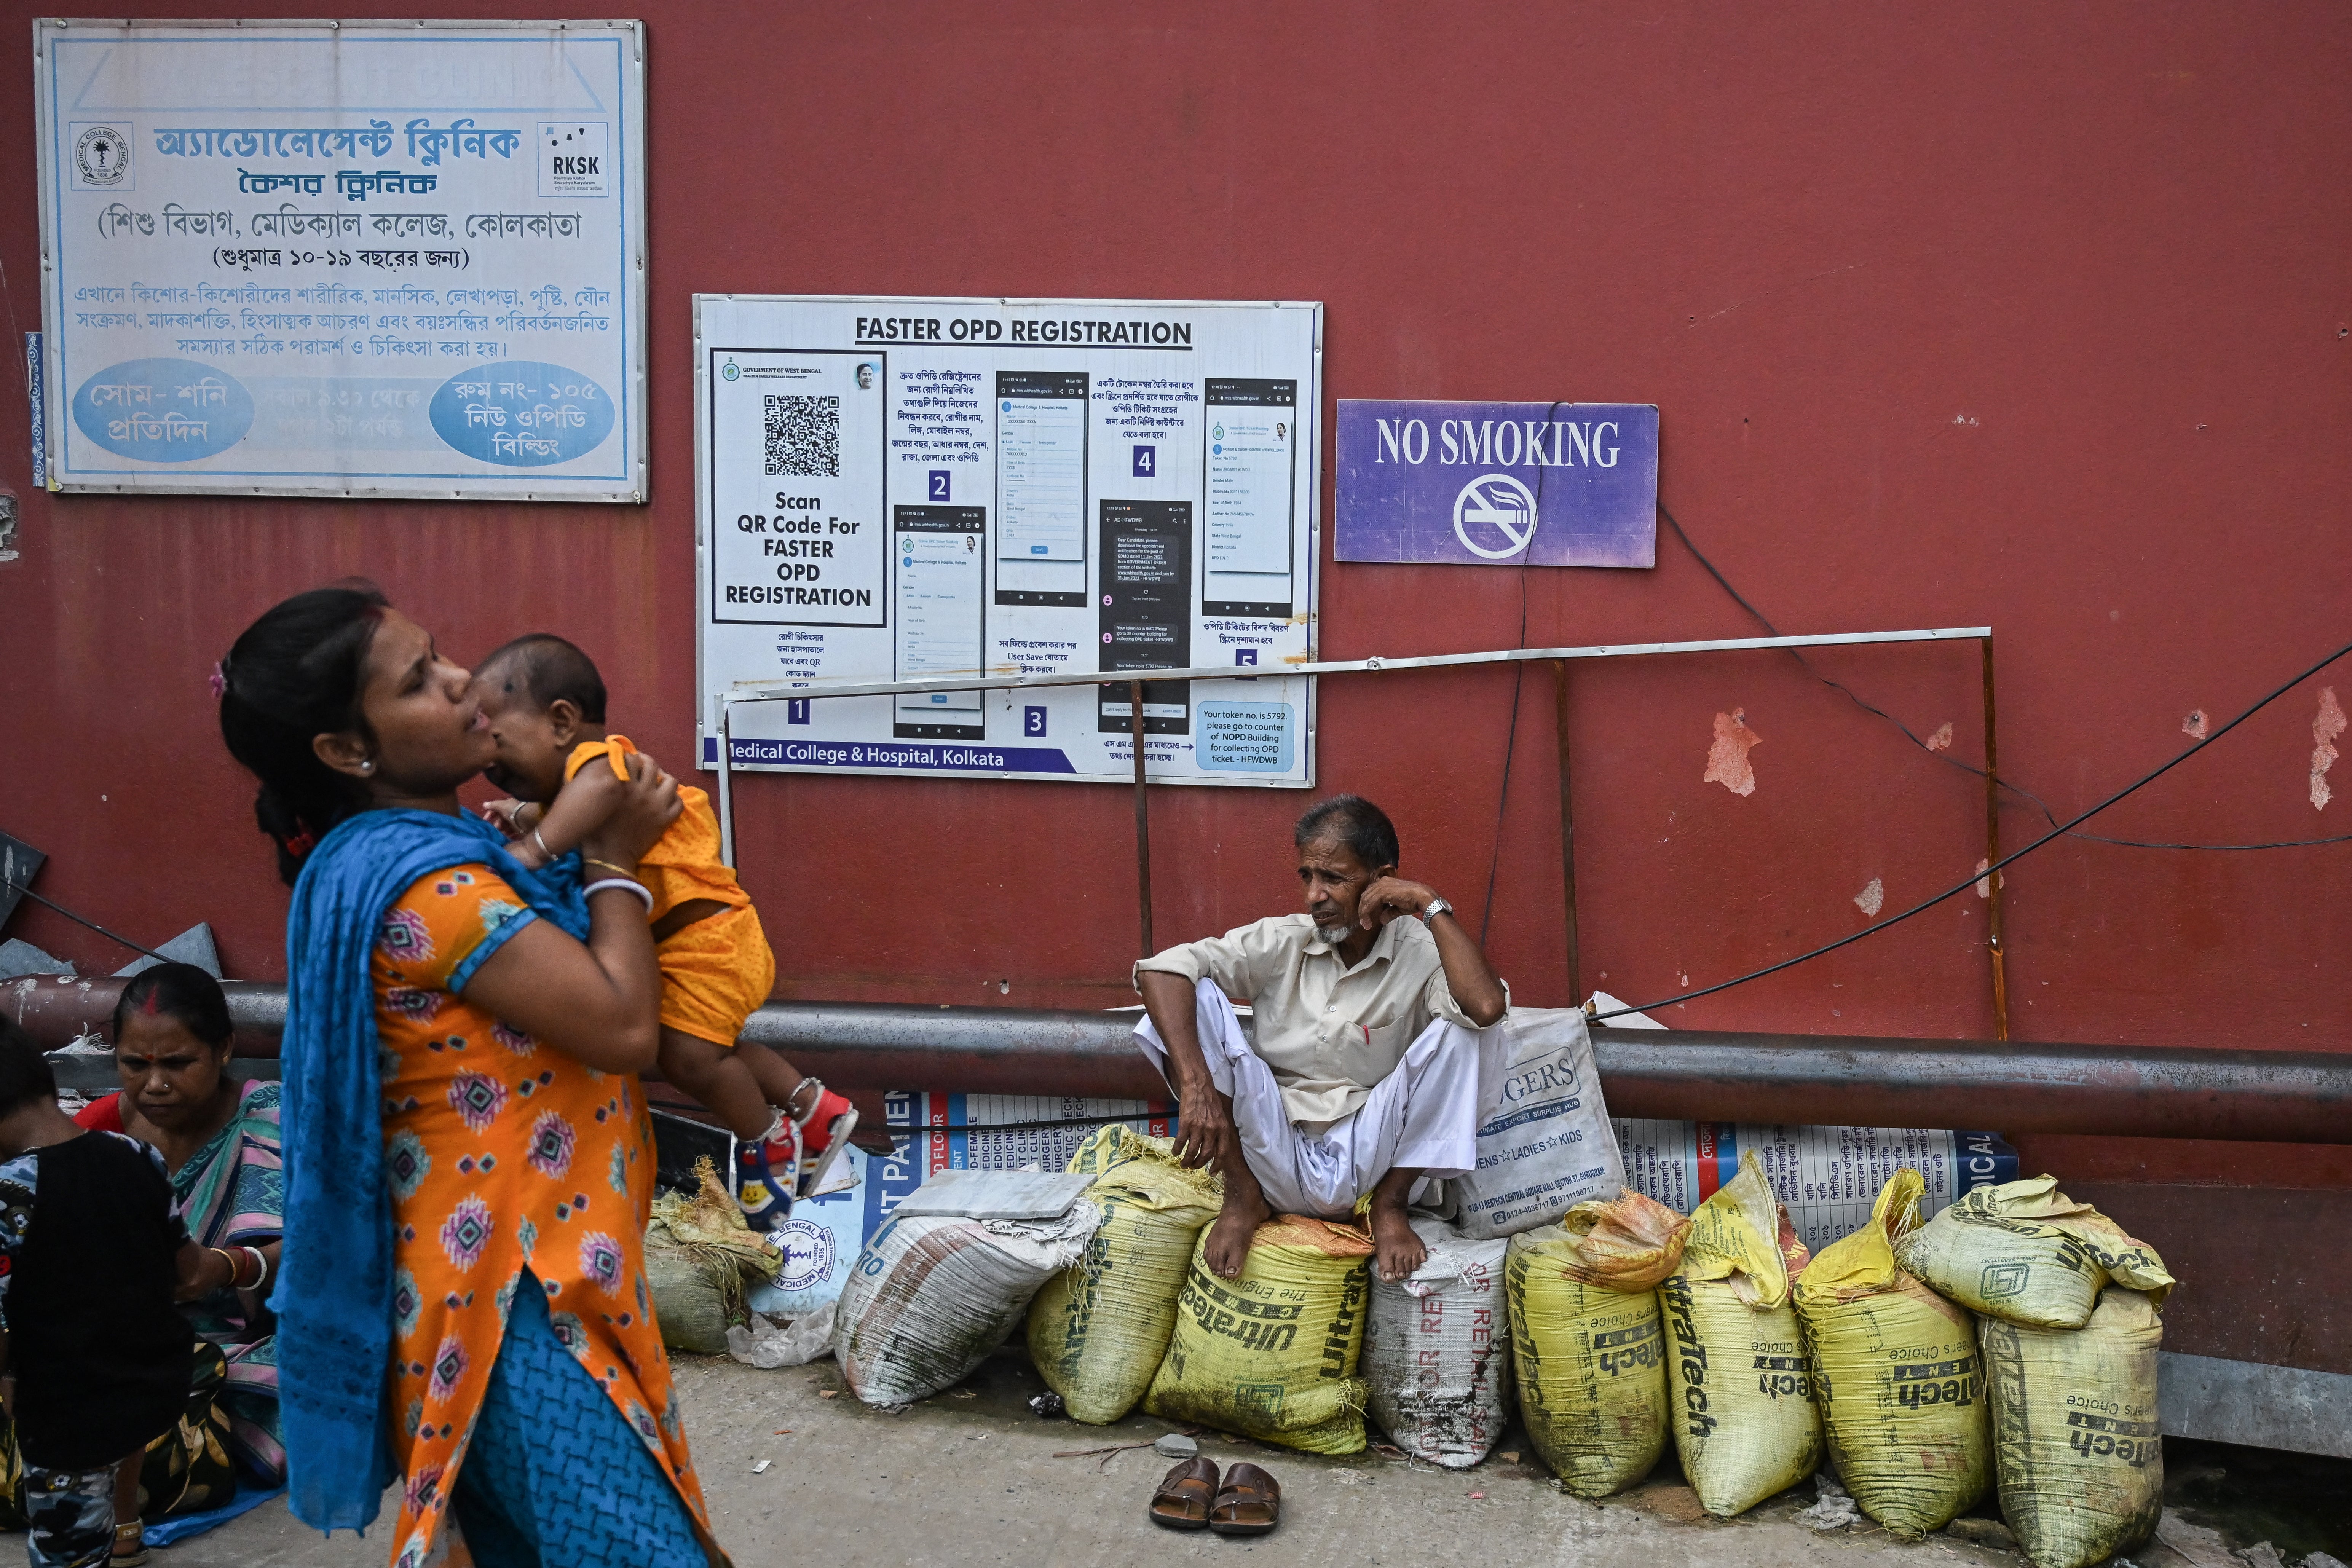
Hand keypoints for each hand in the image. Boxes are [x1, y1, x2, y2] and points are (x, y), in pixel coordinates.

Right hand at [478, 798, 529, 839]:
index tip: (485, 820)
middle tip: (495, 828)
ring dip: (502, 830)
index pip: (497, 809)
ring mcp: (517, 821)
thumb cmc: (514, 811)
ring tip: (500, 834)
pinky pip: (513, 832)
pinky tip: (506, 836)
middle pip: (502, 819)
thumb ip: (493, 805)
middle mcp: (513, 813)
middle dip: (496, 824)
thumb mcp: (502, 806)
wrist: (530, 819)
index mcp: (509, 805)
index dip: (490, 814)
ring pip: (507, 826)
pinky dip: (508, 834)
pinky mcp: (521, 829)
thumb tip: (484, 804)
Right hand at [582, 750, 680, 866]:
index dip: (629, 757)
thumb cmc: (592, 830)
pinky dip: (674, 799)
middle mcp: (642, 791)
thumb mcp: (589, 801)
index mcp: (622, 785)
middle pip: (652, 765)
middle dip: (647, 764)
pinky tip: (665, 800)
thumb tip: (595, 762)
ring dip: (664, 779)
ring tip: (657, 783)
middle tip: (642, 769)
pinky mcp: (665, 820)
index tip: (627, 760)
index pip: (631, 759)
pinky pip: (679, 802)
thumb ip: (592, 780)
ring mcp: (657, 805)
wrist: (608, 858)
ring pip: (671, 781)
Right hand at [1172, 1080, 1240, 1174]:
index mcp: (1223, 1129)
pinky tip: (1175, 1152)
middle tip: (1193, 1167)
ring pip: (1192, 1151)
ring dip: (1187, 1160)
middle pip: (1206, 1155)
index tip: (1212, 1173)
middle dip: (1199, 1164)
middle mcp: (1212, 1130)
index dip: (1217, 1165)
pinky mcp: (1185, 1123)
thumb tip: (1214, 1149)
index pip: (1222, 1153)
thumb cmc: (1210, 1101)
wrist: (1198, 1086)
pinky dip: (1177, 1149)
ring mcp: (1198, 1127)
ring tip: (1183, 1164)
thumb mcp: (1221, 1117)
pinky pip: (1180, 1141)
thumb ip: (1219, 1133)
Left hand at [1358, 877, 1438, 929]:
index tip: (1367, 918)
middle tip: (1364, 923)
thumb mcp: (1398, 908)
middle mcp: (1382, 882)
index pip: (1370, 893)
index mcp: (1385, 883)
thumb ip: (1389, 912)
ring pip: (1365, 899)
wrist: (1422, 898)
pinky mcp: (1382, 891)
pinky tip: (1367, 922)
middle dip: (1363, 910)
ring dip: (1363, 913)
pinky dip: (1366, 913)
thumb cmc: (1414, 901)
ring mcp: (1382, 885)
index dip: (1366, 906)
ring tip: (1365, 924)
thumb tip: (1382, 920)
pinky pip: (1369, 903)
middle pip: (1365, 896)